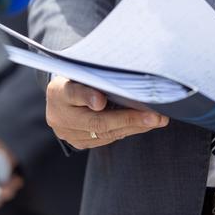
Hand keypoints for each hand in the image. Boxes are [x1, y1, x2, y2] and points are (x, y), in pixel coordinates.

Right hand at [46, 76, 168, 148]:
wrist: (62, 97)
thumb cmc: (78, 78)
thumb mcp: (82, 71)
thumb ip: (95, 77)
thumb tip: (113, 91)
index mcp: (58, 92)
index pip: (72, 93)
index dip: (87, 97)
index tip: (101, 101)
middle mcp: (59, 116)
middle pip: (96, 122)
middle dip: (129, 119)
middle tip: (155, 116)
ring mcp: (68, 134)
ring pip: (105, 134)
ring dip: (134, 127)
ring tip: (157, 120)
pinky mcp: (78, 143)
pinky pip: (106, 139)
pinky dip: (126, 131)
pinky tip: (143, 124)